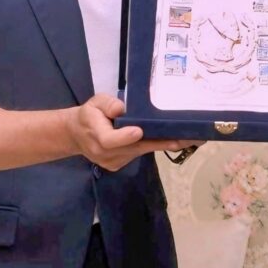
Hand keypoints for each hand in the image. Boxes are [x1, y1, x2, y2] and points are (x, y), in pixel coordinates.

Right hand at [69, 94, 198, 171]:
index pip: (110, 140)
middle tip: (187, 138)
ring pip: (141, 151)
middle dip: (162, 142)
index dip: (125, 136)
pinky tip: (172, 139)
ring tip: (190, 138)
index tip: (138, 131)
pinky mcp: (121, 164)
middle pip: (135, 148)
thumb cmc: (89, 115)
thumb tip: (121, 108)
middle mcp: (106, 153)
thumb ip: (107, 104)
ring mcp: (114, 162)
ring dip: (163, 144)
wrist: (77, 135)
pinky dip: (155, 146)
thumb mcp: (94, 103)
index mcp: (96, 135)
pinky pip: (140, 153)